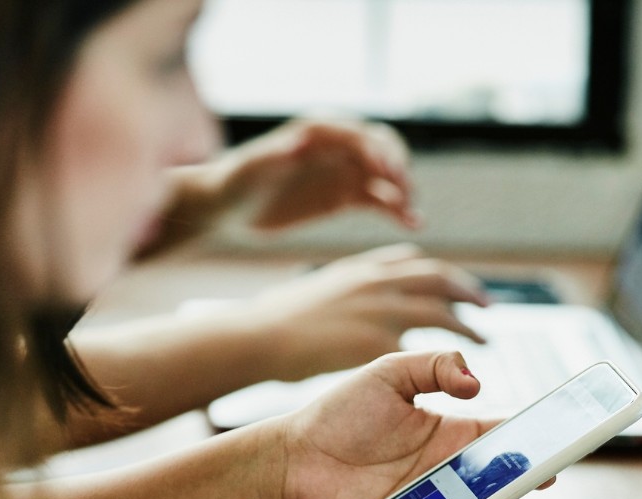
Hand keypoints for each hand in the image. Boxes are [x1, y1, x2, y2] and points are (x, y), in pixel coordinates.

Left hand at [217, 117, 419, 231]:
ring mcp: (343, 172)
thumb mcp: (251, 168)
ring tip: (412, 215)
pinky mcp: (344, 196)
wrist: (229, 207)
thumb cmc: (235, 181)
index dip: (377, 152)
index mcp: (318, 132)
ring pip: (386, 177)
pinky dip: (396, 210)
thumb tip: (298, 143)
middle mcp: (336, 148)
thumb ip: (275, 155)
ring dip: (403, 193)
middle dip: (397, 168)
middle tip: (403, 194)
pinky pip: (378, 201)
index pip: (358, 134)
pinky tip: (412, 223)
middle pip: (382, 149)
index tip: (386, 175)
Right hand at [252, 244, 489, 380]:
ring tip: (483, 340)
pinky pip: (423, 345)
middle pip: (437, 277)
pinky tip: (456, 371)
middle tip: (486, 306)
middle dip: (466, 290)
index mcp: (360, 270)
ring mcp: (378, 308)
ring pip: (439, 309)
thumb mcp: (314, 291)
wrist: (257, 338)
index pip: (412, 262)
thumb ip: (345, 289)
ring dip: (466, 324)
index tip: (455, 285)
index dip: (439, 274)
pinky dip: (445, 352)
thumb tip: (357, 296)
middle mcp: (375, 282)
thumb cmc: (276, 323)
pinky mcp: (378, 340)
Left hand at [273, 350, 524, 498]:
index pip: (501, 434)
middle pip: (498, 478)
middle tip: (542, 478)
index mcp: (449, 431)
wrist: (293, 458)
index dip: (532, 437)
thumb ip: (434, 365)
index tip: (559, 436)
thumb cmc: (338, 415)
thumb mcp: (388, 372)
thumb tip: (476, 381)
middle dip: (524, 480)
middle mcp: (445, 469)